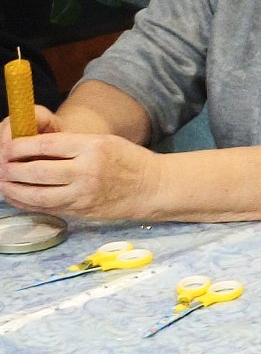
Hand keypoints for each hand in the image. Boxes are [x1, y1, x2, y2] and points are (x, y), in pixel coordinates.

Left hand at [0, 119, 161, 218]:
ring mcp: (83, 194)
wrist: (153, 188)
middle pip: (37, 171)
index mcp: (92, 148)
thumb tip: (32, 148)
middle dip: (11, 168)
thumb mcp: (103, 142)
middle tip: (1, 165)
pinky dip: (26, 202)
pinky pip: (47, 207)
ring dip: (13, 188)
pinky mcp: (81, 211)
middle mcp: (86, 172)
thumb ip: (71, 145)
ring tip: (3, 181)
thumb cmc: (129, 160)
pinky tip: (16, 196)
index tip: (9, 146)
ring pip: (37, 194)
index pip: (46, 145)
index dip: (21, 146)